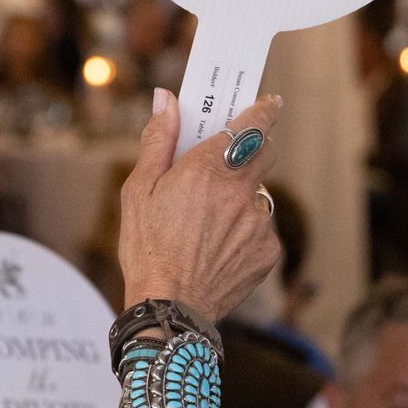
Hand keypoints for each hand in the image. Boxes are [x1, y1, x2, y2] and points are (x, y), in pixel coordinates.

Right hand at [118, 91, 282, 321]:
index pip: (250, 126)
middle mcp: (238, 193)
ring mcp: (257, 223)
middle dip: (256, 147)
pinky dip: (245, 232)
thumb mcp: (138, 190)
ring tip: (210, 224)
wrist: (169, 308)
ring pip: (259, 197)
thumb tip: (166, 100)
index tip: (269, 102)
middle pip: (266, 153)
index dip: (263, 110)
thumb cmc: (147, 248)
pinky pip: (261, 230)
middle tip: (235, 156)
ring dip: (242, 199)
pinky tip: (218, 248)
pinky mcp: (267, 251)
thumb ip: (159, 140)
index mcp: (206, 170)